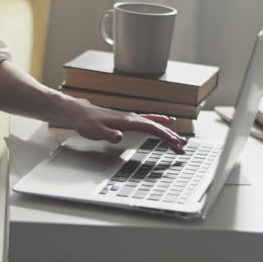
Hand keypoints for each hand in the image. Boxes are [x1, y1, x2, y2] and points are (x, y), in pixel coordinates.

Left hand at [60, 94, 187, 153]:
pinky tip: (167, 121)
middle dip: (171, 137)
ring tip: (180, 139)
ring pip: (155, 123)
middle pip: (157, 126)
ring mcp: (131, 117)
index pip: (152, 128)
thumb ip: (108, 134)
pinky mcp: (129, 119)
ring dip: (168, 131)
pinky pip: (149, 120)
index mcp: (128, 121)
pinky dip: (160, 121)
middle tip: (182, 148)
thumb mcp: (95, 131)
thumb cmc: (87, 123)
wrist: (80, 113)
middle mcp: (132, 117)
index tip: (175, 144)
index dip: (165, 136)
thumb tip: (119, 136)